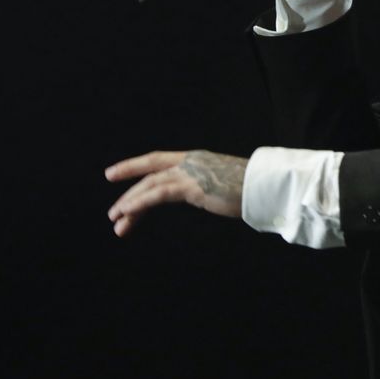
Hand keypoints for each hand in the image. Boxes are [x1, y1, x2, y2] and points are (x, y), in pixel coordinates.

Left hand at [105, 149, 247, 236]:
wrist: (266, 186)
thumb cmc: (251, 188)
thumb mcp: (223, 183)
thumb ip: (208, 186)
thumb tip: (203, 194)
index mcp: (196, 159)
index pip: (157, 160)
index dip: (134, 165)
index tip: (113, 174)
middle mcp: (190, 162)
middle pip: (150, 173)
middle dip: (129, 192)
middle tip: (113, 212)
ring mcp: (191, 173)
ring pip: (151, 185)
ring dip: (130, 202)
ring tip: (116, 220)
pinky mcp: (193, 187)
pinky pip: (159, 194)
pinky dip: (140, 203)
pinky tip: (128, 213)